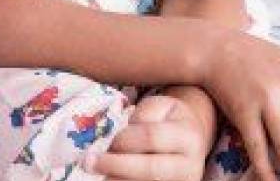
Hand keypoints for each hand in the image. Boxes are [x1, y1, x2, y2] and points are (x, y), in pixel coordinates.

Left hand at [86, 93, 215, 180]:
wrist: (191, 139)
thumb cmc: (168, 119)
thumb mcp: (158, 106)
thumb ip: (141, 117)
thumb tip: (117, 140)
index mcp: (188, 136)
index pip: (151, 137)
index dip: (124, 139)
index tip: (104, 141)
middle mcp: (191, 165)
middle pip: (151, 169)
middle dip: (116, 166)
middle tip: (89, 163)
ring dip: (118, 179)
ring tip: (98, 173)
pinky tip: (109, 178)